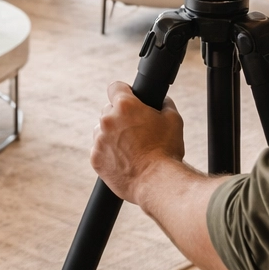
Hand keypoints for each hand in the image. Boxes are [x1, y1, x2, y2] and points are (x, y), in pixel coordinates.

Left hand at [91, 82, 185, 204]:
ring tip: (130, 148)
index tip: (128, 98)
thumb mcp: (173, 120)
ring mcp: (99, 140)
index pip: (115, 87)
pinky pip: (99, 150)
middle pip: (108, 110)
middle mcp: (107, 120)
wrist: (156, 182)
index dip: (124, 92)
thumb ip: (165, 104)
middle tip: (134, 130)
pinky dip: (108, 153)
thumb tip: (162, 100)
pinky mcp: (95, 159)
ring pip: (102, 131)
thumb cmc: (166, 151)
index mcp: (125, 106)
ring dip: (112, 135)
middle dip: (120, 117)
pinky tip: (123, 160)